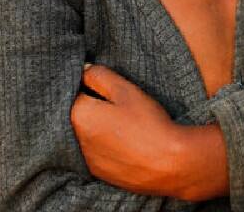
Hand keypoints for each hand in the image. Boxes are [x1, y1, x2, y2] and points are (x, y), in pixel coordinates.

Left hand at [71, 65, 225, 200]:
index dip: (92, 86)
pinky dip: (105, 145)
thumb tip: (83, 70)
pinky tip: (124, 142)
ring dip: (98, 128)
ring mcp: (87, 159)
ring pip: (86, 135)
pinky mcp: (98, 173)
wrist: (169, 163)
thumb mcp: (125, 90)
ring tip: (123, 125)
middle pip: (78, 114)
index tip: (109, 88)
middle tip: (119, 106)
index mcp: (80, 115)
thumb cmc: (148, 123)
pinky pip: (96, 152)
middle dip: (92, 107)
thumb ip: (99, 76)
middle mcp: (77, 139)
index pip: (74, 92)